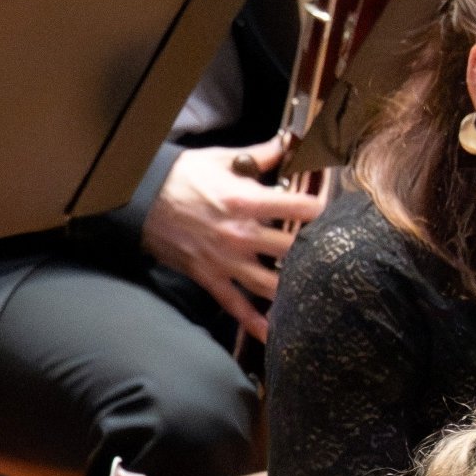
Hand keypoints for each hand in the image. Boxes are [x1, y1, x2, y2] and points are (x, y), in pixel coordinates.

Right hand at [139, 135, 321, 336]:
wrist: (137, 199)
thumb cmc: (178, 177)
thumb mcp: (220, 159)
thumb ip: (260, 155)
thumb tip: (290, 142)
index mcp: (246, 201)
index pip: (300, 208)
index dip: (324, 210)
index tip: (339, 212)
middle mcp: (240, 234)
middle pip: (293, 251)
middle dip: (317, 253)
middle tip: (335, 257)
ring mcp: (224, 259)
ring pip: (270, 283)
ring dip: (294, 290)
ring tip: (316, 296)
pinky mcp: (208, 276)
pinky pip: (234, 304)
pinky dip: (253, 321)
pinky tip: (273, 333)